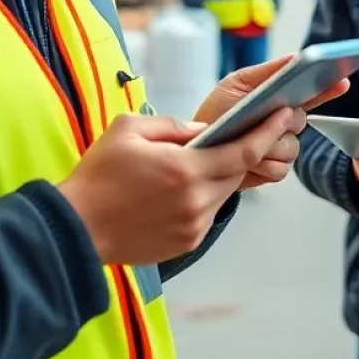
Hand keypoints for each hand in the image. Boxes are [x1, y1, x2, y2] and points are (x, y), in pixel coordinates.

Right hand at [59, 109, 295, 263]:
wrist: (74, 229)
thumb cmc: (98, 177)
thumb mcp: (129, 129)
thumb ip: (173, 125)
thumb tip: (203, 131)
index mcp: (186, 170)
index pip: (246, 150)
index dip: (269, 131)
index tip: (284, 116)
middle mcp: (197, 201)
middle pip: (239, 171)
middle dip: (245, 151)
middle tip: (246, 132)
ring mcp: (193, 226)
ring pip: (223, 193)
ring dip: (221, 175)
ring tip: (199, 162)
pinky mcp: (186, 243)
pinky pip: (208, 213)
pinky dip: (204, 197)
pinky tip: (181, 188)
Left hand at [195, 55, 349, 191]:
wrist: (194, 151)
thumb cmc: (216, 113)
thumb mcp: (237, 85)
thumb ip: (269, 72)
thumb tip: (297, 57)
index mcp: (279, 98)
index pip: (312, 91)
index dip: (329, 86)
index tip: (341, 80)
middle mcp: (283, 122)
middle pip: (301, 121)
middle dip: (282, 120)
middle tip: (266, 116)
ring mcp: (280, 146)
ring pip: (291, 147)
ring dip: (267, 145)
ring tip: (245, 140)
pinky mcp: (272, 170)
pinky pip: (281, 169)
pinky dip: (262, 165)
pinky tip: (247, 161)